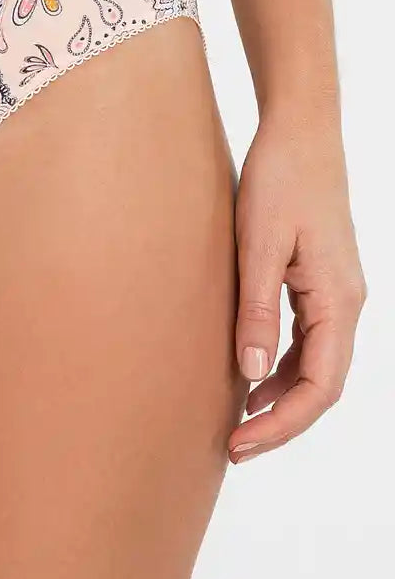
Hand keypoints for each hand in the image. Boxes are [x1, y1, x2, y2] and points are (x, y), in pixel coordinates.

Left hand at [229, 112, 365, 463]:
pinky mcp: (318, 281)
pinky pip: (305, 340)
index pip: (320, 386)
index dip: (282, 424)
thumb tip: (248, 374)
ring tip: (235, 422)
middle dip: (279, 422)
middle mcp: (347, 303)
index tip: (240, 444)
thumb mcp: (259, 246)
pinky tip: (245, 377)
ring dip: (278, 397)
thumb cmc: (280, 179)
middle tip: (232, 448)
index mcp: (339, 300)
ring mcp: (335, 293)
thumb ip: (257, 311)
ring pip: (313, 365)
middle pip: (320, 384)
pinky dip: (277, 366)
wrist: (299, 131)